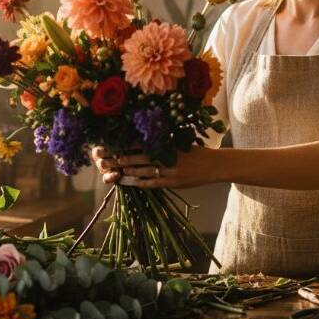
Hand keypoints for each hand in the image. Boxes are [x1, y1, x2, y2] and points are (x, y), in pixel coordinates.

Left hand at [90, 146, 216, 188]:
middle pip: (137, 157)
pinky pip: (152, 183)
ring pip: (142, 171)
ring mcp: (169, 171)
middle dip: (119, 158)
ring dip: (126, 172)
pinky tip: (128, 182)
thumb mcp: (180, 140)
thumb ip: (163, 140)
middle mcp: (167, 155)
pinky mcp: (173, 183)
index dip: (124, 144)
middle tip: (104, 159)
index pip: (141, 142)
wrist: (214, 165)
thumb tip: (144, 135)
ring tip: (112, 171)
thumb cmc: (195, 151)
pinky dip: (139, 182)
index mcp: (167, 143)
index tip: (111, 144)